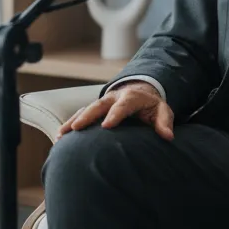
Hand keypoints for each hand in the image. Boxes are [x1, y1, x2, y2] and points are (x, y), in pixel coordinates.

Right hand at [55, 81, 174, 141]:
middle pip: (99, 105)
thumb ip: (164, 122)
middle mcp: (114, 98)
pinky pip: (81, 114)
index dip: (115, 115)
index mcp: (131, 98)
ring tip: (62, 135)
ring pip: (86, 109)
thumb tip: (168, 136)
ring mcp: (103, 102)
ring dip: (74, 121)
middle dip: (87, 116)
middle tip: (76, 128)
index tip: (106, 126)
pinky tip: (60, 136)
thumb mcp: (162, 111)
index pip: (123, 105)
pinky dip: (71, 123)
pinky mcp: (95, 109)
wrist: (140, 92)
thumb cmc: (151, 106)